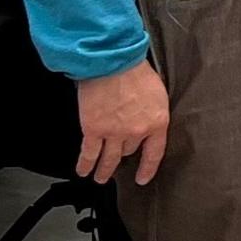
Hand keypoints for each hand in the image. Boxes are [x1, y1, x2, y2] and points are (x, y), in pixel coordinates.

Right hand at [74, 60, 170, 185]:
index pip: (155, 152)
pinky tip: (83, 171)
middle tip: (117, 163)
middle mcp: (137, 131)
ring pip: (109, 159)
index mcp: (157, 121)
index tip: (143, 178)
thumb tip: (146, 118)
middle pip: (129, 150)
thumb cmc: (134, 70)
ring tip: (101, 177)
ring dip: (104, 170)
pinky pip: (89, 154)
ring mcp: (114, 133)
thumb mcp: (157, 92)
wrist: (112, 62)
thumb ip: (152, 110)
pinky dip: (85, 164)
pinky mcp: (93, 129)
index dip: (148, 168)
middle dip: (123, 154)